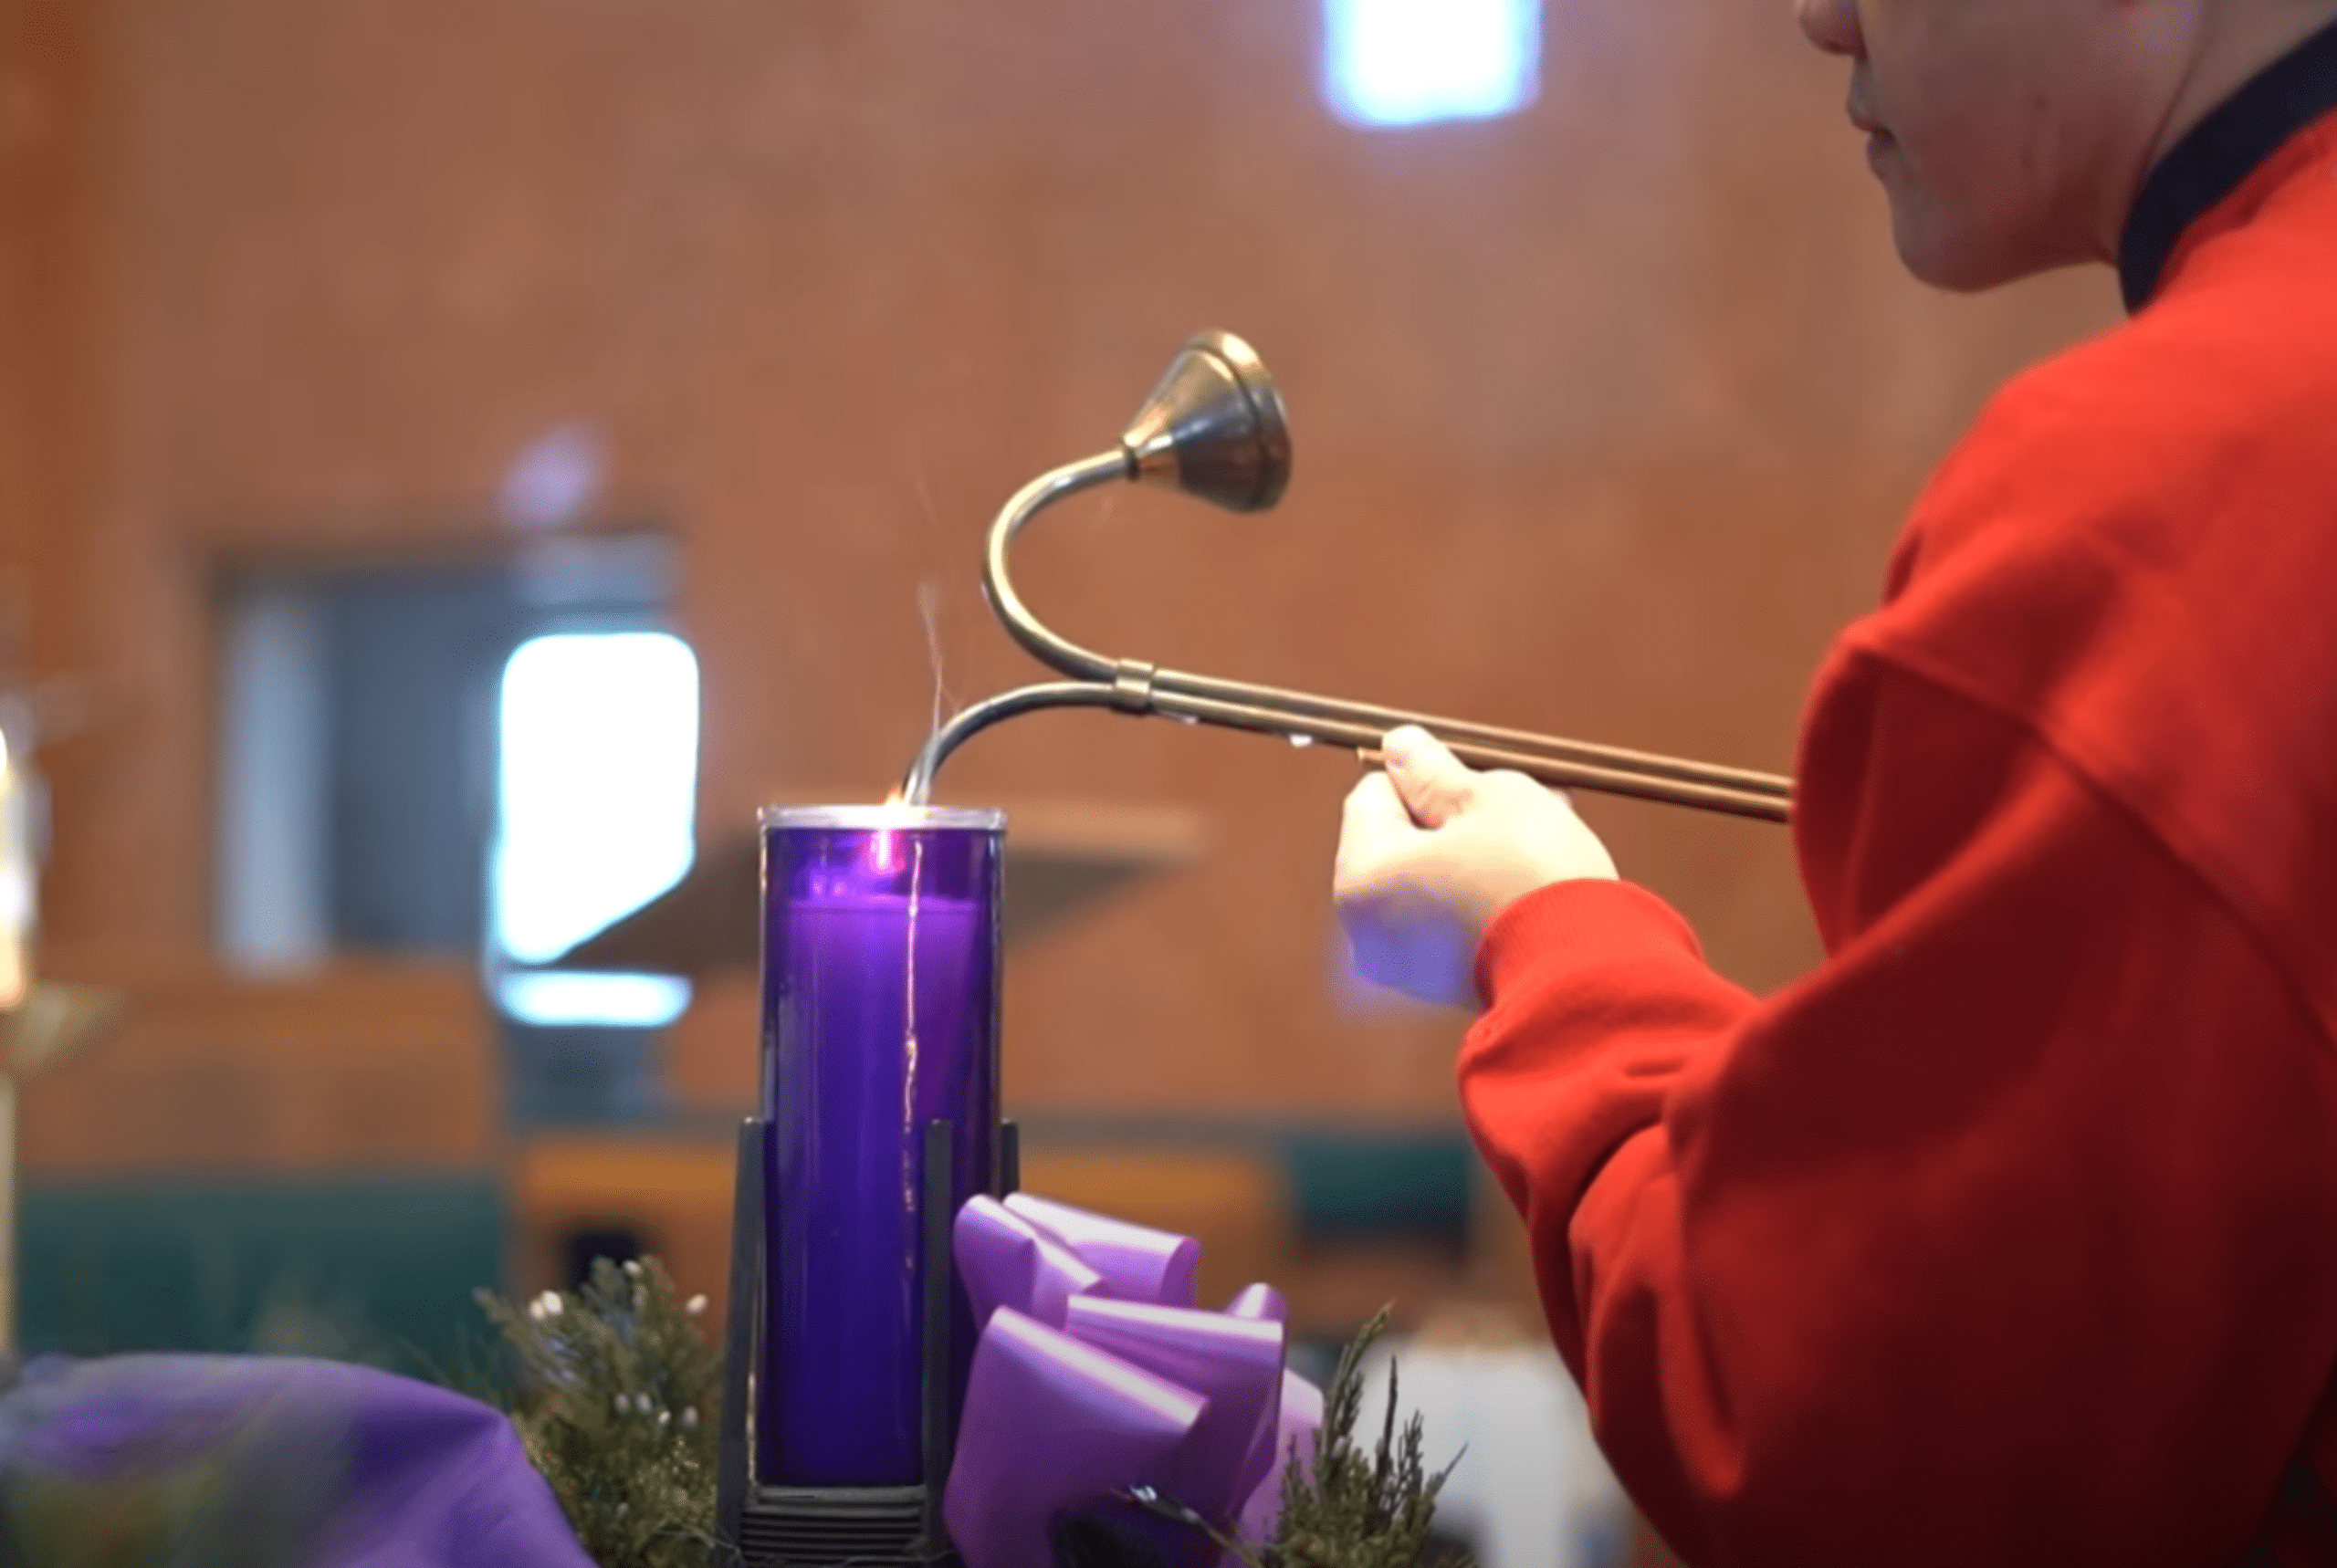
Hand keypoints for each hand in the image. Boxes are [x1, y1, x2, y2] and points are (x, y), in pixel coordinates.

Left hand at [1334, 725, 1617, 1007]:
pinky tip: (1532, 883)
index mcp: (1361, 875)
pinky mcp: (1442, 986)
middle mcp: (1366, 927)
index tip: (1482, 786)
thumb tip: (1397, 745)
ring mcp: (1403, 964)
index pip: (1374, 793)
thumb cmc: (1531, 873)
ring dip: (1475, 852)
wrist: (1583, 973)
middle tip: (1522, 804)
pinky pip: (1452, 919)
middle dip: (1456, 816)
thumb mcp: (1486, 798)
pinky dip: (1482, 896)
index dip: (1428, 778)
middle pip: (1401, 840)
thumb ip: (1432, 770)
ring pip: (1432, 878)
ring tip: (1540, 839)